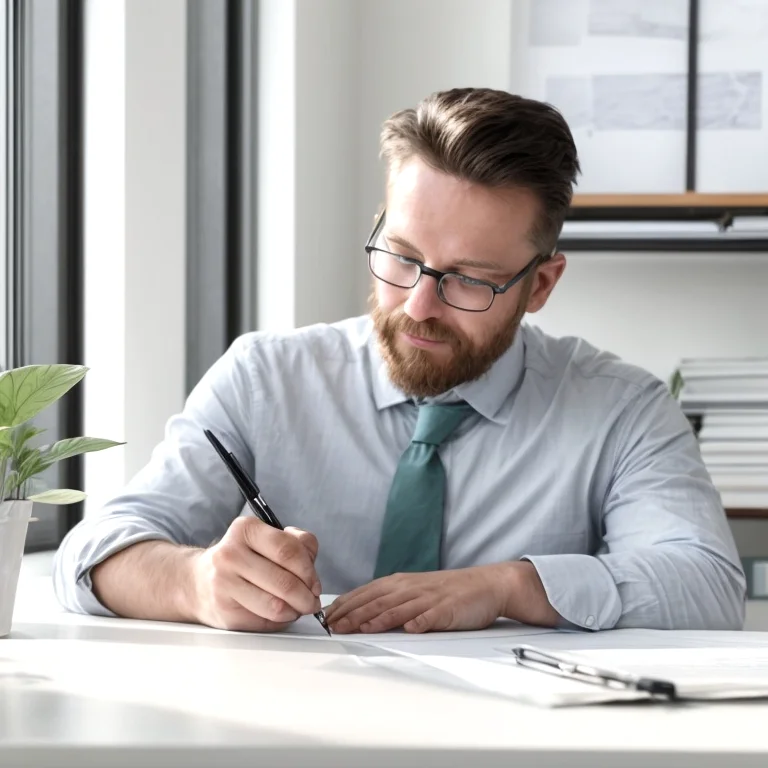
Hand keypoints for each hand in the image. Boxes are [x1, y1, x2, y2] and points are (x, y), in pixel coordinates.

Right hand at [190, 516, 321, 631]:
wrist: (198, 582)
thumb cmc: (241, 558)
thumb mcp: (267, 538)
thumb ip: (297, 542)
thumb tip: (312, 560)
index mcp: (245, 530)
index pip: (288, 550)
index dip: (309, 570)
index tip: (315, 583)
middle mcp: (231, 554)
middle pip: (285, 581)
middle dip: (307, 596)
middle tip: (312, 601)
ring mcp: (224, 584)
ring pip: (276, 606)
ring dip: (296, 611)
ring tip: (298, 608)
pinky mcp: (224, 611)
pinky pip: (264, 621)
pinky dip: (280, 621)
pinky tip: (280, 613)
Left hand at [324, 565, 510, 634]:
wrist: (484, 585)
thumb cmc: (447, 591)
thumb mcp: (414, 590)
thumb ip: (390, 600)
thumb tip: (360, 614)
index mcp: (400, 583)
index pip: (366, 593)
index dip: (346, 605)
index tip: (327, 617)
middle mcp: (411, 588)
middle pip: (377, 601)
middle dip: (354, 614)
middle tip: (334, 626)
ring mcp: (429, 599)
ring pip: (399, 608)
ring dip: (379, 618)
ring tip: (361, 628)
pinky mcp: (447, 609)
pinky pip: (432, 616)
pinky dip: (420, 621)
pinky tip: (411, 628)